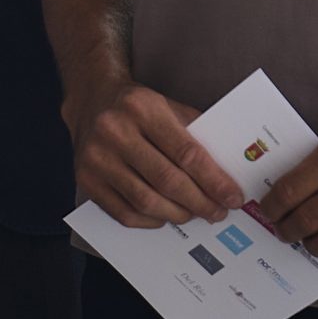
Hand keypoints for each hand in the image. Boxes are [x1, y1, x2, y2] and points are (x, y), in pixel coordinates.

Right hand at [65, 75, 244, 228]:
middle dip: (200, 203)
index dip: (214, 181)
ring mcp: (96, 157)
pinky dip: (149, 221)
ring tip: (194, 214)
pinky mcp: (85, 179)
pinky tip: (164, 216)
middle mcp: (114, 131)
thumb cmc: (137, 106)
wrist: (92, 97)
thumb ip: (195, 135)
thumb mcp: (168, 106)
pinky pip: (123, 213)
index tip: (233, 198)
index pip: (187, 153)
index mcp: (142, 108)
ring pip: (146, 201)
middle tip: (218, 212)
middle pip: (168, 181)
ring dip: (177, 214)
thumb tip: (227, 175)